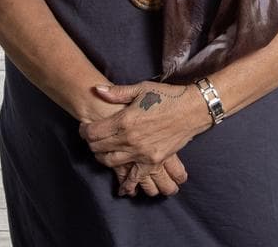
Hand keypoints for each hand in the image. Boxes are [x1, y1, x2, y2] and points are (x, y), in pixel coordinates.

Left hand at [79, 81, 208, 196]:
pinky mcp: (153, 161)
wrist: (193, 110)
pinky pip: (135, 177)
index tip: (85, 128)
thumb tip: (97, 90)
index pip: (93, 132)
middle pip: (98, 147)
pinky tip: (123, 188)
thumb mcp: (141, 89)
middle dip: (91, 143)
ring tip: (103, 152)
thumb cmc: (167, 97)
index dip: (84, 130)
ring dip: (102, 158)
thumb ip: (117, 92)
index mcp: (124, 120)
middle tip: (92, 139)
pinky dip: (127, 183)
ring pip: (111, 162)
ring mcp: (141, 152)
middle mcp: (129, 139)